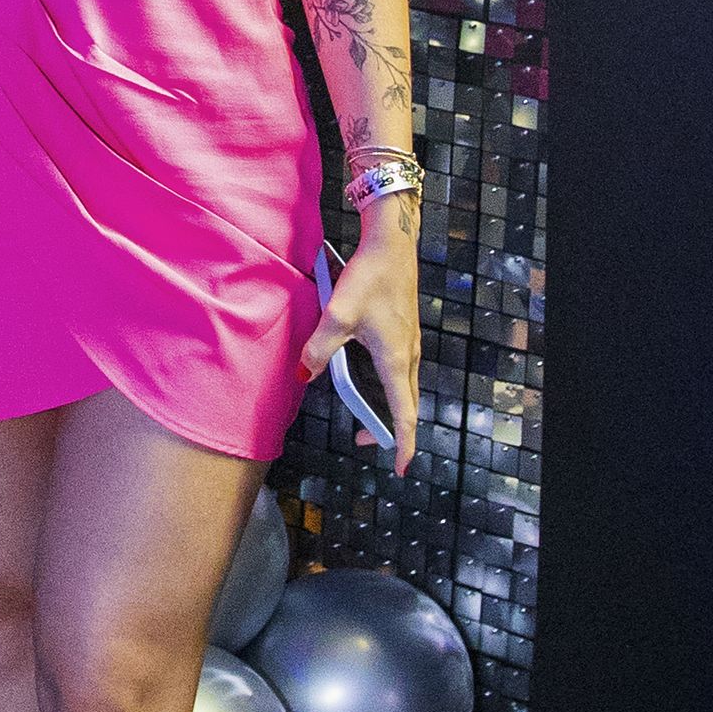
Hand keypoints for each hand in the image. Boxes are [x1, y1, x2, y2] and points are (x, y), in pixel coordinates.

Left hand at [300, 221, 419, 475]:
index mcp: (394, 359)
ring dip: (388, 405)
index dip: (403, 443)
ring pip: (403, 386)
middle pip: (405, 404)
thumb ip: (321, 346)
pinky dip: (387, 384)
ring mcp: (408, 343)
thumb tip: (304, 373)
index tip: (401, 467)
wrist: (392, 244)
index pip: (404, 413)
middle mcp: (407, 356)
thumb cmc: (370, 278)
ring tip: (364, 415)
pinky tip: (367, 378)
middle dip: (390, 428)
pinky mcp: (403, 332)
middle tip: (365, 440)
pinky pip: (398, 369)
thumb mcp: (339, 313)